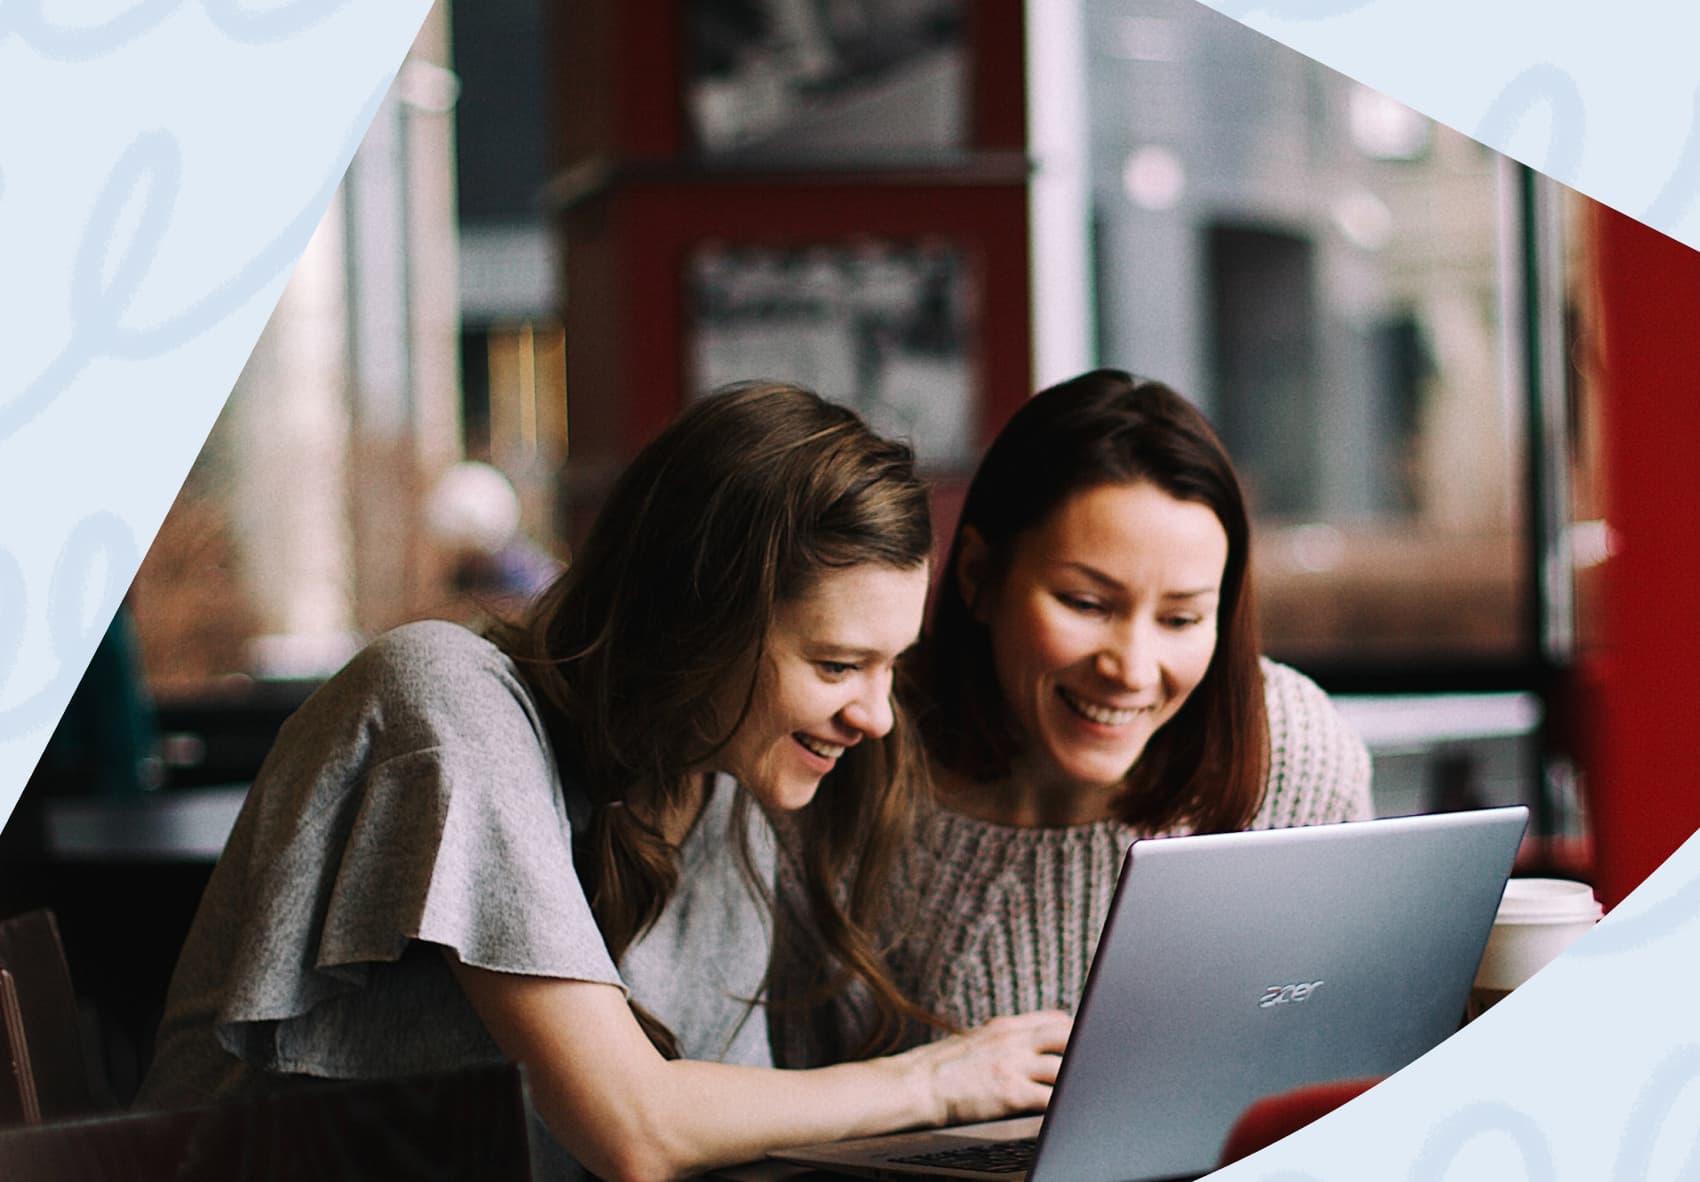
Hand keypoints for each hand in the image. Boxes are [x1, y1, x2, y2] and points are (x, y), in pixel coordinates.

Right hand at [893, 1010, 1071, 1126]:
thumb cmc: (939, 1067)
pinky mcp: (1011, 1093)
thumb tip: (1026, 1045)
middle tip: (1097, 1068)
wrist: (914, 1085)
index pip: (1055, 1019)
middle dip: (1085, 1052)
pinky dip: (1064, 1106)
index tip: (1087, 1045)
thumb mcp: (975, 1040)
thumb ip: (1003, 1040)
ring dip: (1077, 1082)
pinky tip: (1069, 1113)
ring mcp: (1013, 1066)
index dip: (1076, 1033)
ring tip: (1088, 1093)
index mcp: (1005, 1026)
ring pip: (1065, 1068)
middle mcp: (1013, 1040)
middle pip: (1068, 1037)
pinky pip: (1051, 1099)